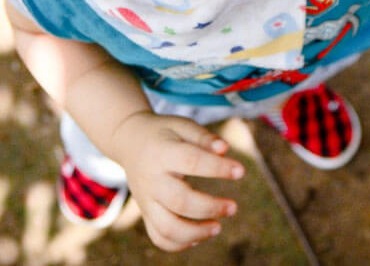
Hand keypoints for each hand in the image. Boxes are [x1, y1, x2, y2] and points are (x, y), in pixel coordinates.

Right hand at [115, 110, 243, 250]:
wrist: (129, 141)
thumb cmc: (164, 132)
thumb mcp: (182, 125)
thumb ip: (203, 137)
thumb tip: (225, 149)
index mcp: (162, 153)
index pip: (192, 162)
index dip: (218, 168)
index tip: (240, 171)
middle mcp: (152, 179)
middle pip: (179, 201)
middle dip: (210, 207)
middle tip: (233, 208)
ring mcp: (146, 200)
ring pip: (166, 227)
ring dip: (195, 233)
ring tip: (218, 228)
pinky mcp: (146, 212)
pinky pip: (158, 237)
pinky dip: (178, 244)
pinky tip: (198, 237)